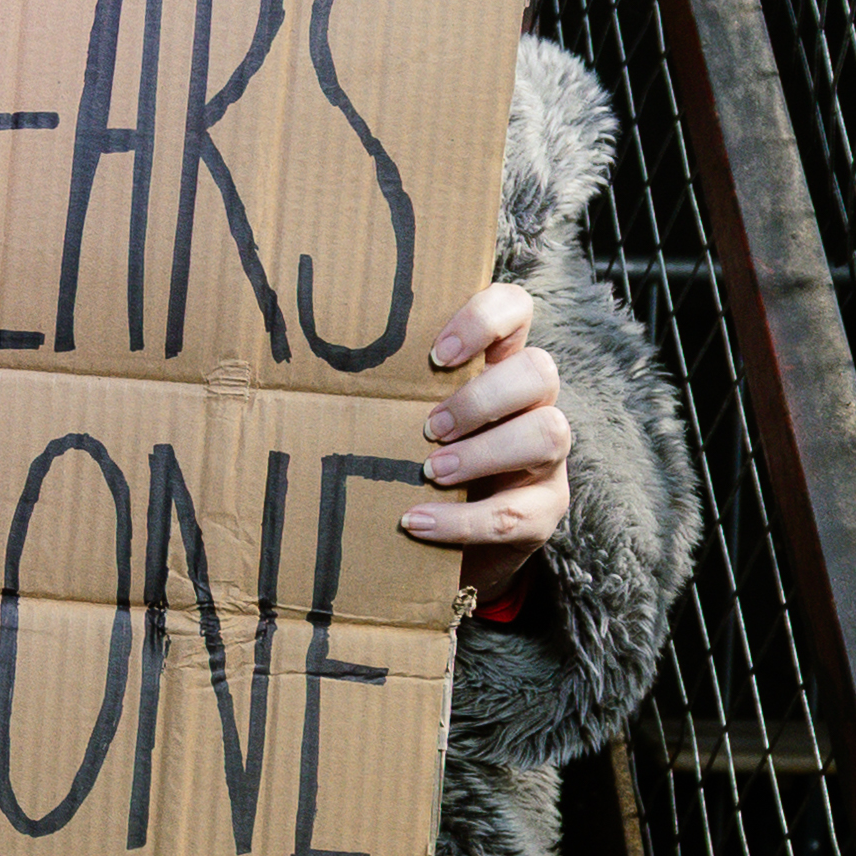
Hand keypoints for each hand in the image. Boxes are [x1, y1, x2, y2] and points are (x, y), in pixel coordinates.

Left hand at [404, 281, 570, 560]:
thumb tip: (307, 363)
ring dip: (483, 453)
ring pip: (549, 434)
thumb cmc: (413, 460)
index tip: (435, 355)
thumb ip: (385, 388)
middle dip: (480, 399)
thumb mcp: (403, 416)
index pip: (516, 309)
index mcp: (499, 365)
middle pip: (539, 370)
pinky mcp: (543, 510)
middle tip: (429, 427)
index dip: (484, 319)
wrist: (441, 545)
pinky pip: (517, 513)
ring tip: (429, 471)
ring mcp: (548, 458)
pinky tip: (417, 520)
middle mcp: (534, 403)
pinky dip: (462, 520)